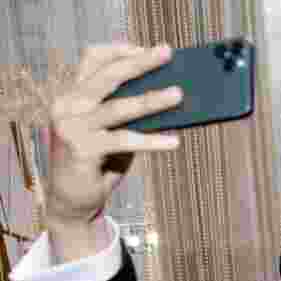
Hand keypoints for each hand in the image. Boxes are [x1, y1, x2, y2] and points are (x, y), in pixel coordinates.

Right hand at [47, 45, 181, 229]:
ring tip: (179, 94)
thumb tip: (171, 95)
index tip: (147, 48)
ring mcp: (72, 126)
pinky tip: (174, 142)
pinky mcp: (81, 149)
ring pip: (118, 107)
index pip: (92, 59)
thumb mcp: (115, 130)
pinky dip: (151, 140)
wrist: (73, 200)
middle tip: (168, 53)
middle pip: (107, 75)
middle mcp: (68, 105)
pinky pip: (124, 140)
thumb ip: (132, 113)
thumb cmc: (99, 162)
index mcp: (74, 94)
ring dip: (152, 99)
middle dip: (140, 62)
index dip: (119, 50)